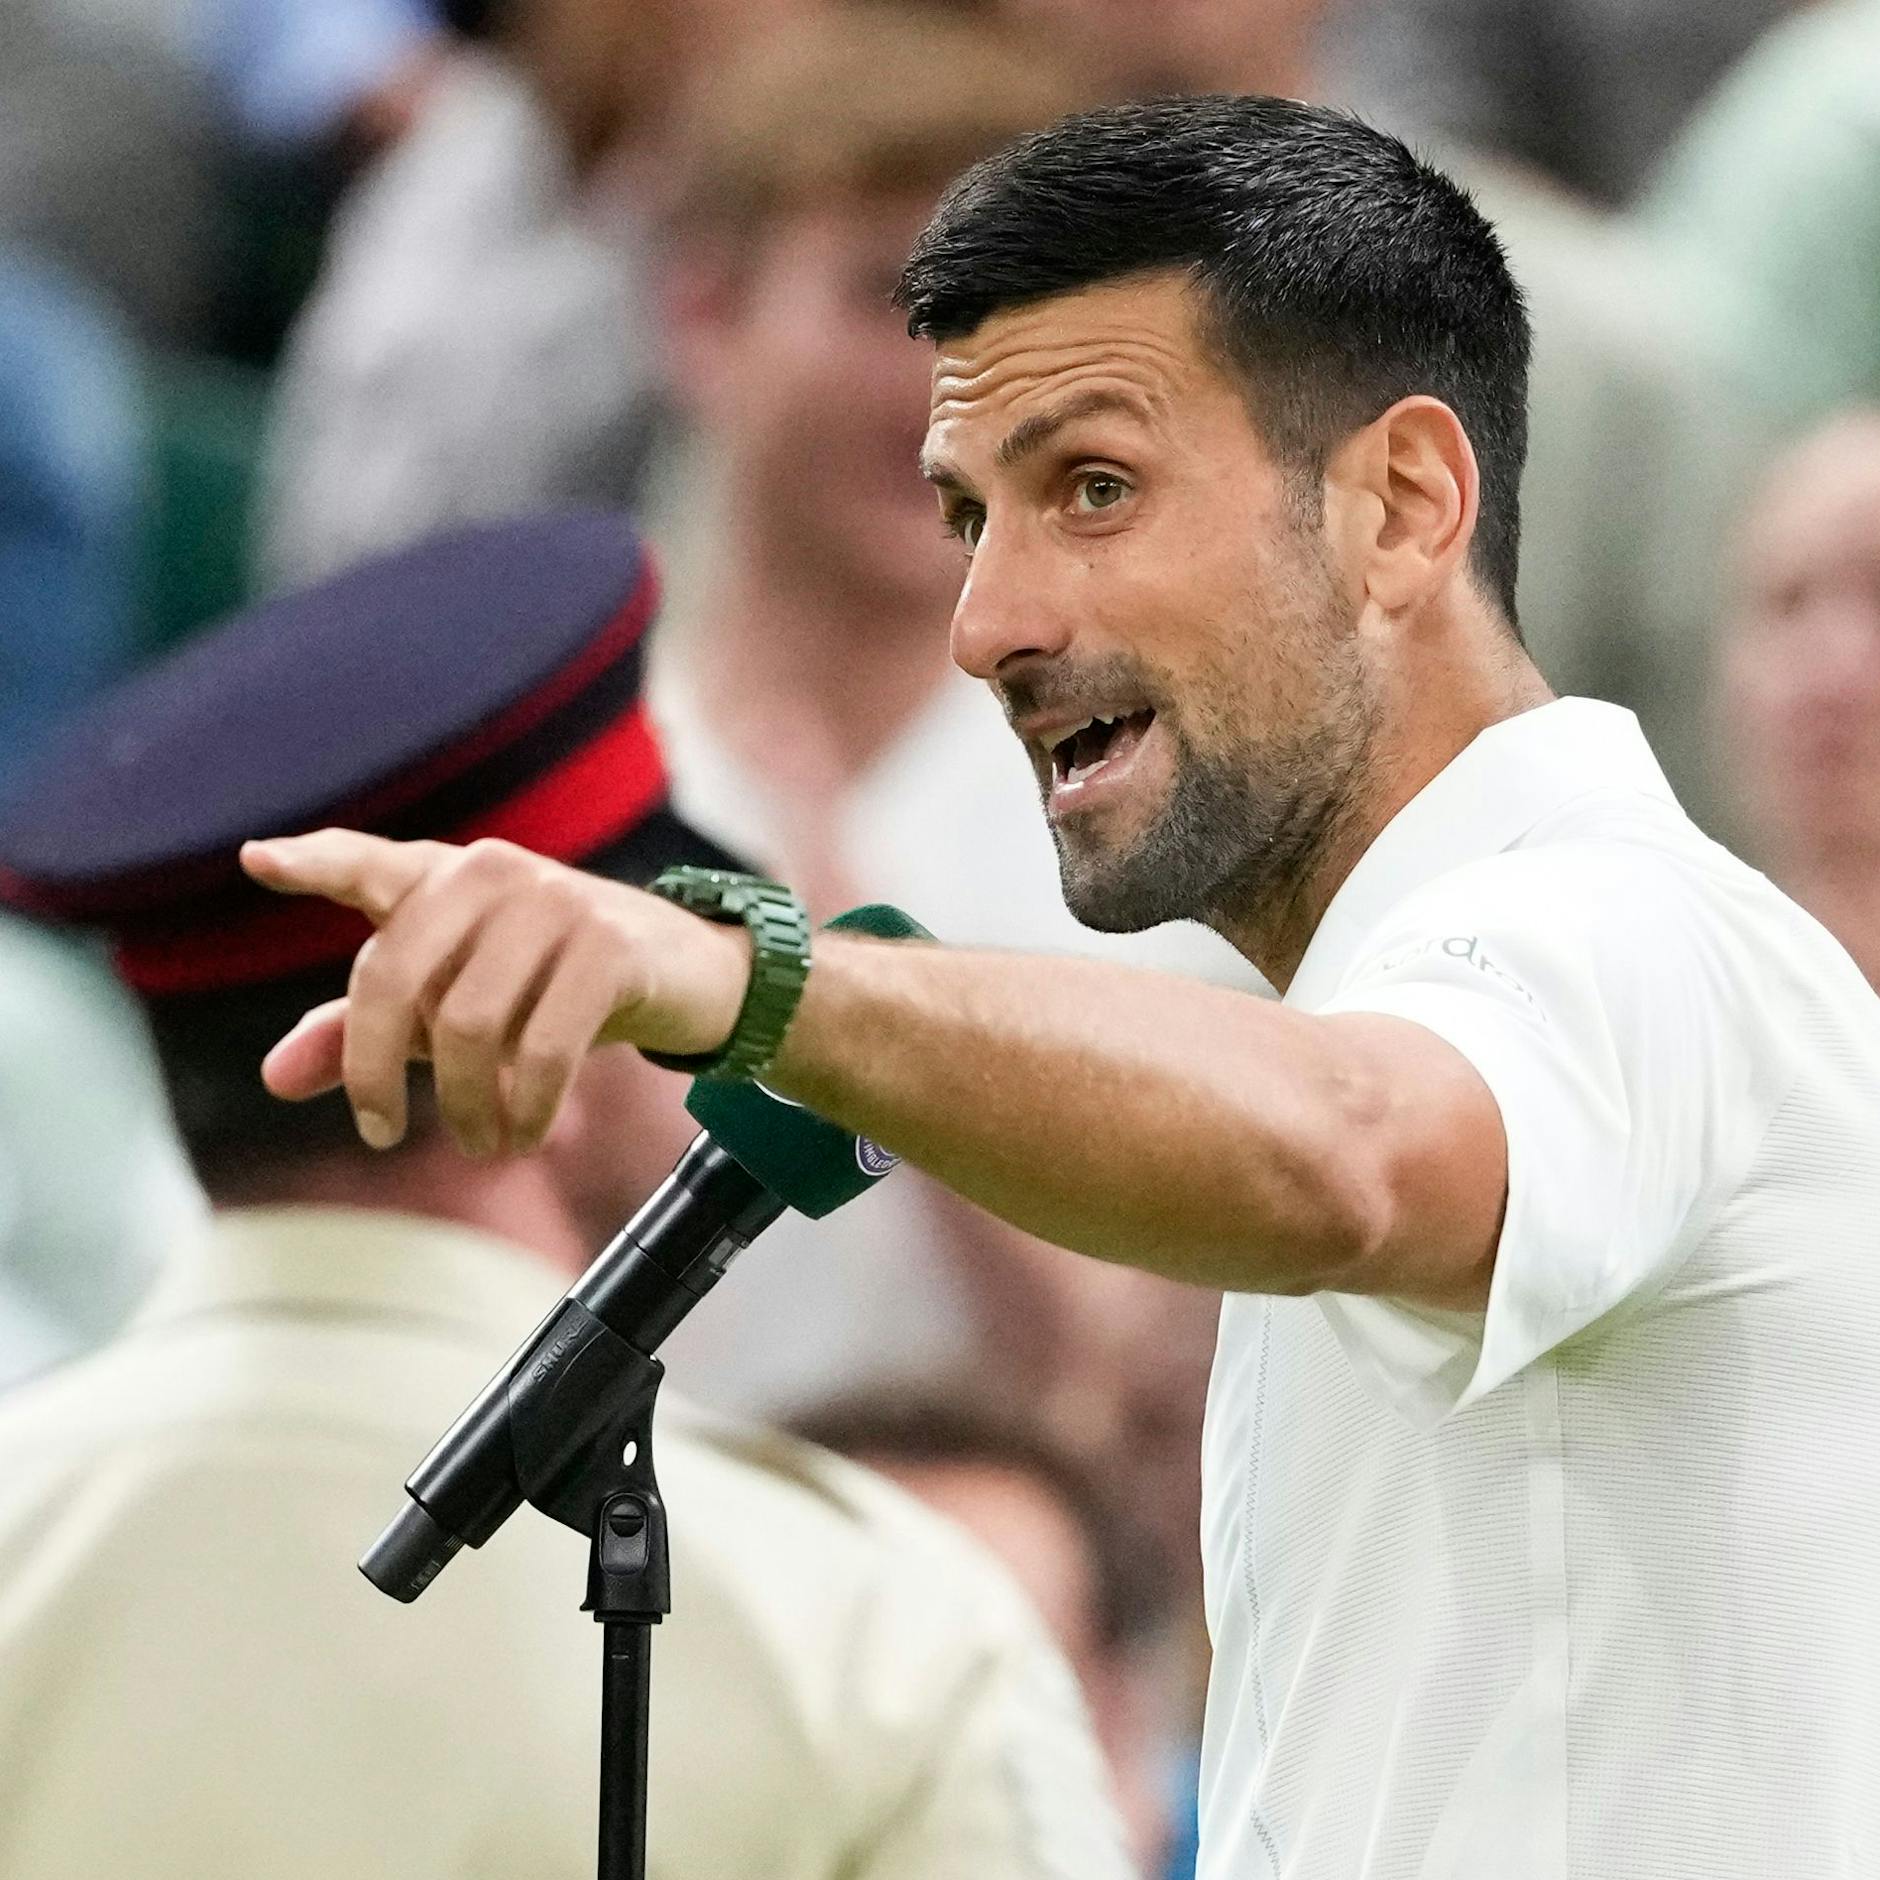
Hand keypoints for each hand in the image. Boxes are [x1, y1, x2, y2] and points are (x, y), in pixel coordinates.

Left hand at [240, 831, 751, 1156]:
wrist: (692, 971)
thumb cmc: (558, 983)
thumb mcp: (459, 1003)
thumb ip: (368, 1033)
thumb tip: (274, 1079)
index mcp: (446, 877)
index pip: (368, 864)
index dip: (314, 864)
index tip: (258, 862)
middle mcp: (492, 872)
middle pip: (394, 978)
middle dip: (376, 1072)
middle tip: (380, 1133)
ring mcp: (554, 902)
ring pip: (468, 1027)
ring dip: (465, 1107)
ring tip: (482, 1145)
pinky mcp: (609, 948)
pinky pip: (543, 1050)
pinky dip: (527, 1111)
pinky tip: (526, 1135)